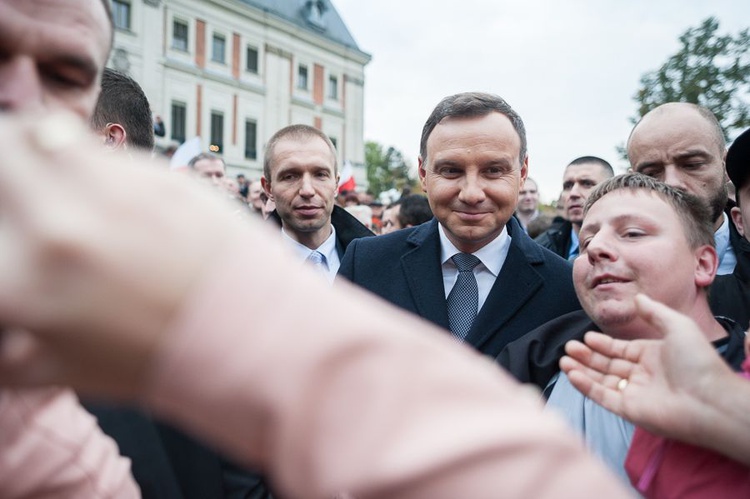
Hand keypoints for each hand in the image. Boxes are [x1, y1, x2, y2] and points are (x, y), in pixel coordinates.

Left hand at [0, 112, 244, 397]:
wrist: (255, 341)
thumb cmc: (223, 261)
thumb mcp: (167, 187)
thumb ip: (92, 159)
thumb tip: (42, 138)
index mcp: (78, 197)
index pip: (2, 141)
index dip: (21, 149)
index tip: (35, 161)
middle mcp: (42, 253)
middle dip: (15, 199)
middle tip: (54, 214)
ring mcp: (26, 315)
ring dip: (12, 256)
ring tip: (59, 264)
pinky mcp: (25, 365)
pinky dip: (18, 319)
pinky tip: (62, 312)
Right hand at [559, 293, 732, 443]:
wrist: (709, 399)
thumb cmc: (697, 362)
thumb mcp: (678, 326)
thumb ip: (654, 311)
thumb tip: (638, 297)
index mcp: (653, 356)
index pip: (621, 350)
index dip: (603, 344)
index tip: (587, 337)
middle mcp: (642, 375)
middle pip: (607, 365)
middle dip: (587, 356)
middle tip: (569, 347)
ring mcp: (634, 393)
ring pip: (601, 381)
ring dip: (582, 370)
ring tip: (564, 360)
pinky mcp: (629, 410)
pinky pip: (602, 397)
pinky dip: (586, 386)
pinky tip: (572, 374)